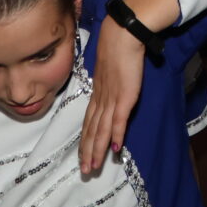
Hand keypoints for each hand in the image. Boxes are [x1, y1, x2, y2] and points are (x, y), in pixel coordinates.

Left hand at [79, 16, 145, 174]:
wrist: (121, 36)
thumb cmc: (117, 49)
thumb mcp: (110, 71)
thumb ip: (111, 84)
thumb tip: (113, 91)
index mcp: (98, 94)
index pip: (89, 122)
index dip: (85, 141)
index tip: (82, 156)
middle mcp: (101, 100)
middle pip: (92, 131)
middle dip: (87, 152)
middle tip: (85, 171)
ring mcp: (112, 99)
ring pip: (101, 130)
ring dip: (97, 150)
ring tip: (93, 167)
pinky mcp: (124, 97)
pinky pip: (118, 120)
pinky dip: (116, 136)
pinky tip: (114, 149)